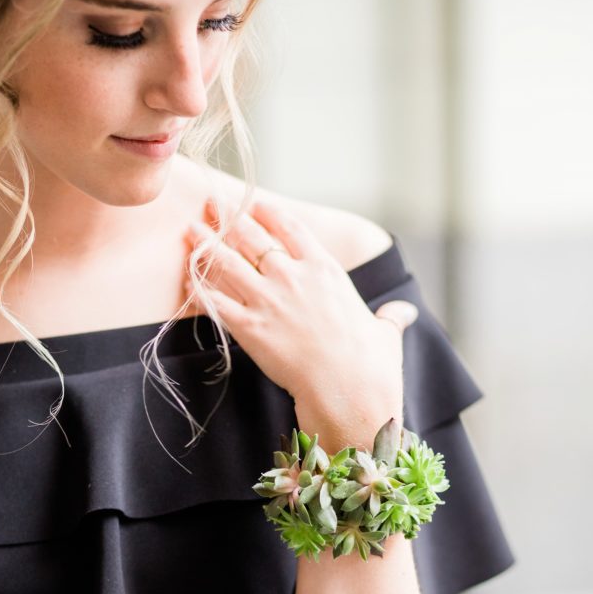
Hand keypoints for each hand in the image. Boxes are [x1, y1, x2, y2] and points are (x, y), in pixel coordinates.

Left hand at [184, 201, 417, 427]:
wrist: (349, 389)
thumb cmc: (372, 363)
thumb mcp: (386, 332)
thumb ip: (391, 317)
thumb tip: (405, 313)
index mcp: (325, 269)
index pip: (290, 228)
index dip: (268, 212)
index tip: (253, 203)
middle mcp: (293, 276)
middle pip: (251, 236)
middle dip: (228, 217)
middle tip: (210, 204)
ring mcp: (268, 300)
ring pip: (227, 261)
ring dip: (206, 242)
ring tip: (191, 229)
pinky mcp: (250, 329)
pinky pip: (215, 302)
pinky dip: (199, 287)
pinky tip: (187, 279)